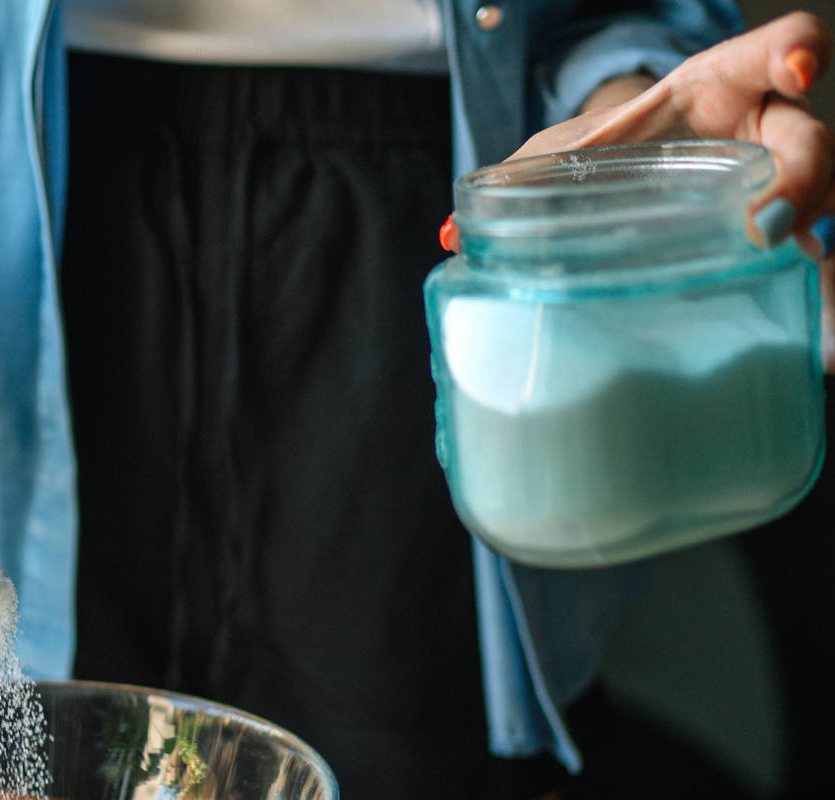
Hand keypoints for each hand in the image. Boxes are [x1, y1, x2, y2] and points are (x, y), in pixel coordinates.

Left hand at [511, 13, 834, 368]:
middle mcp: (760, 129)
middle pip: (812, 138)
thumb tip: (451, 234)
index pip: (774, 50)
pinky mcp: (770, 232)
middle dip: (803, 175)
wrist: (621, 180)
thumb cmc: (604, 152)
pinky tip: (791, 300)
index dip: (795, 52)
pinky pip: (798, 248)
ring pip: (819, 194)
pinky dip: (797, 273)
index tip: (797, 70)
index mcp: (716, 86)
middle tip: (766, 220)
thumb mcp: (562, 154)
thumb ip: (518, 181)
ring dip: (804, 226)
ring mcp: (773, 181)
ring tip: (778, 259)